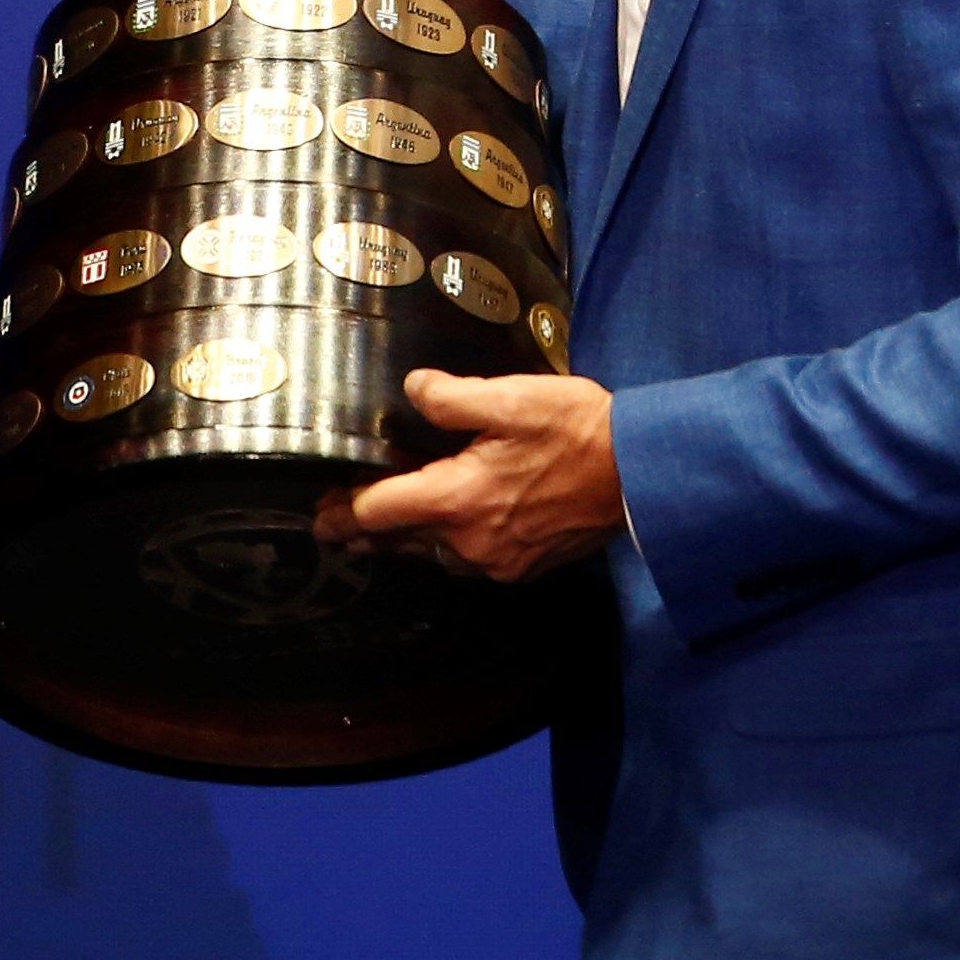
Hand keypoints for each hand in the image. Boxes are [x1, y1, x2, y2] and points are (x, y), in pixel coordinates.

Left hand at [315, 369, 617, 581]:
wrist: (639, 475)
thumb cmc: (576, 430)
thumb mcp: (510, 398)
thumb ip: (451, 397)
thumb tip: (413, 391)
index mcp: (457, 499)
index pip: (377, 514)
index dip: (343, 512)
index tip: (320, 514)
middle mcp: (469, 542)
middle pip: (399, 542)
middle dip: (366, 531)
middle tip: (337, 524)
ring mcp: (497, 562)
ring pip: (433, 554)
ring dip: (409, 538)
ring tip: (387, 524)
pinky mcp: (523, 568)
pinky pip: (469, 561)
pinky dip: (450, 545)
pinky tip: (452, 527)